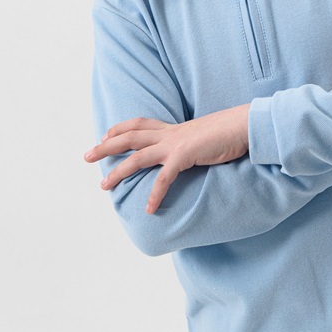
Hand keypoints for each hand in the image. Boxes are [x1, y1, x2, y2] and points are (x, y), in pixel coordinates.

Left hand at [84, 104, 249, 213]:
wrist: (245, 125)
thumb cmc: (231, 131)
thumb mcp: (206, 136)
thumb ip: (194, 144)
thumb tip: (194, 151)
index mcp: (175, 128)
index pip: (140, 124)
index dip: (120, 128)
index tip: (105, 135)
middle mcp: (170, 134)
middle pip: (129, 137)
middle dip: (105, 147)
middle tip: (86, 156)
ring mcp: (176, 144)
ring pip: (137, 157)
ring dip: (118, 172)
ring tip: (104, 187)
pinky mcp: (185, 156)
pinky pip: (164, 178)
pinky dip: (155, 194)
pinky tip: (148, 208)